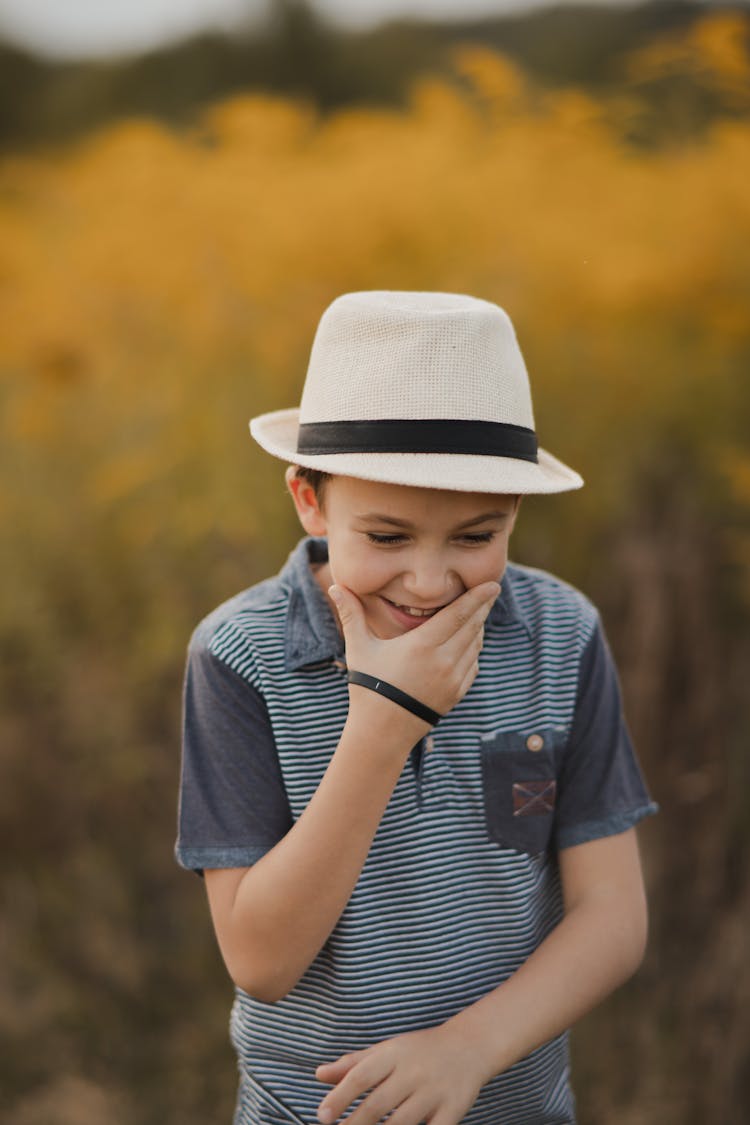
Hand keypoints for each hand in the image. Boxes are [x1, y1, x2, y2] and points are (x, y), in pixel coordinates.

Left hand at [315, 1024, 485, 1124]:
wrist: (469, 1045)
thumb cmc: (419, 1050)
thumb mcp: (386, 1050)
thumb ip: (353, 1064)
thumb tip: (319, 1075)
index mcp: (393, 1054)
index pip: (362, 1075)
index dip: (341, 1096)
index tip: (322, 1116)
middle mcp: (413, 1071)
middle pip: (379, 1103)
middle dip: (355, 1124)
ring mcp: (434, 1092)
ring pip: (403, 1122)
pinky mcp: (453, 1109)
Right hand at [330, 581, 499, 726]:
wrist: (382, 732)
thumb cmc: (368, 686)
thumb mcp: (359, 648)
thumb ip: (351, 614)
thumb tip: (335, 586)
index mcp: (422, 646)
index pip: (458, 615)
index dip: (477, 597)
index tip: (492, 584)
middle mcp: (443, 661)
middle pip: (472, 627)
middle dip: (483, 607)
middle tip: (491, 590)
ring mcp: (453, 679)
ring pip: (475, 646)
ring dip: (478, 628)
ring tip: (478, 613)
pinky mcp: (456, 693)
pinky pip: (473, 665)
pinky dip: (474, 650)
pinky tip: (469, 642)